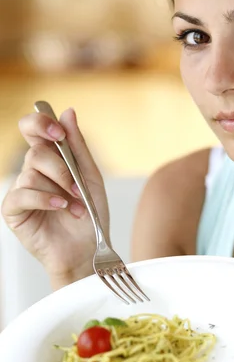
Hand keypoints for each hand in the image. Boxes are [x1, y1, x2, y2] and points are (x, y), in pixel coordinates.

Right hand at [1, 108, 108, 288]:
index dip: (40, 123)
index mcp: (49, 159)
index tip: (59, 133)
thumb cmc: (90, 214)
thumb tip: (68, 111)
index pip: (32, 128)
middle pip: (35, 152)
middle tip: (78, 188)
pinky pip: (22, 194)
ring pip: (30, 173)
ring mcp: (21, 191)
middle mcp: (32, 171)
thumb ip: (77, 146)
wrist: (89, 250)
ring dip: (60, 190)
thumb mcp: (90, 176)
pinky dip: (45, 199)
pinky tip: (61, 208)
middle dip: (62, 169)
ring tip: (77, 207)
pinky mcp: (14, 211)